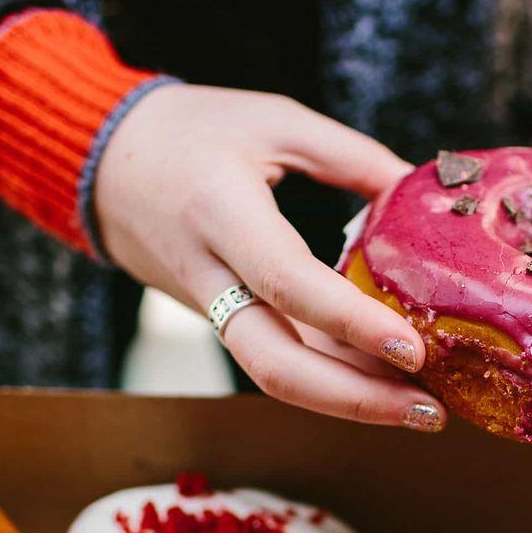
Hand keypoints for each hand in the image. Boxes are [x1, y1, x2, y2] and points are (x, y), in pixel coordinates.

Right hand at [94, 83, 445, 430]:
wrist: (100, 165)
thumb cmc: (190, 132)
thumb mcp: (275, 122)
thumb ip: (352, 158)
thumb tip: (423, 196)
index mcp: (218, 213)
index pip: (287, 282)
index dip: (351, 323)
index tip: (413, 348)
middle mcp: (208, 276)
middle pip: (274, 364)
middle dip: (355, 399)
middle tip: (430, 410)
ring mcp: (210, 308)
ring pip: (276, 376)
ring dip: (351, 402)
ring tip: (423, 408)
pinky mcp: (220, 321)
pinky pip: (277, 359)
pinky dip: (332, 378)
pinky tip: (385, 383)